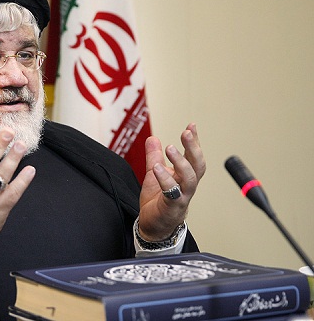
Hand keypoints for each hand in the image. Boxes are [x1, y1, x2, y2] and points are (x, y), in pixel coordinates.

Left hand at [138, 123, 205, 240]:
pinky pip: (172, 192)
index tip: (192, 125)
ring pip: (190, 178)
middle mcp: (187, 185)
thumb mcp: (154, 174)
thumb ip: (154, 157)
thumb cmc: (157, 201)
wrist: (153, 227)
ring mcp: (182, 196)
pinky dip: (165, 179)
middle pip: (198, 165)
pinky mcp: (172, 206)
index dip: (194, 141)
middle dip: (193, 147)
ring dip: (181, 161)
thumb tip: (152, 138)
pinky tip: (157, 168)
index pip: (193, 156)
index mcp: (184, 176)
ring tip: (170, 147)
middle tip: (186, 132)